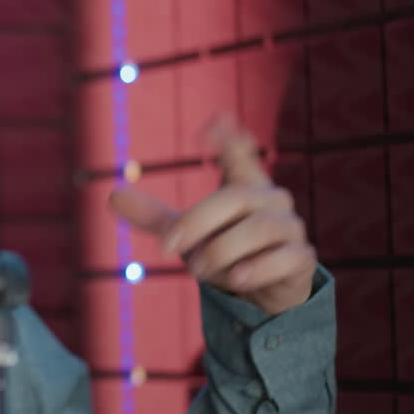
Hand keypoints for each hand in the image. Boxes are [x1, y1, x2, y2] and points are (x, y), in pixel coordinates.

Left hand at [108, 113, 315, 315]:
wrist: (262, 292)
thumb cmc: (224, 250)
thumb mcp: (188, 234)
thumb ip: (153, 216)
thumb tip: (112, 196)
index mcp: (244, 186)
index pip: (239, 155)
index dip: (228, 139)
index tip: (212, 121)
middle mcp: (270, 200)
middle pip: (234, 198)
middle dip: (196, 222)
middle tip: (167, 247)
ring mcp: (290, 227)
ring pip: (257, 230)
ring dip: (220, 252)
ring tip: (197, 271)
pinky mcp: (301, 258)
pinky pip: (283, 258)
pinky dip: (257, 269)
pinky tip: (237, 278)